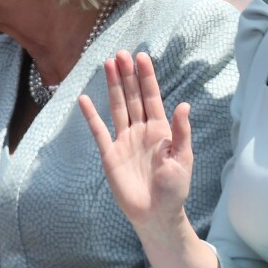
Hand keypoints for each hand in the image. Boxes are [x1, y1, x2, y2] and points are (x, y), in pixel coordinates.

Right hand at [79, 50, 193, 236]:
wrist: (156, 215)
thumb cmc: (174, 189)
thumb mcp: (183, 159)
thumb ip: (181, 132)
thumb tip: (183, 104)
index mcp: (161, 129)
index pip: (152, 97)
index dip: (147, 77)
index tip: (142, 56)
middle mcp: (141, 130)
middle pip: (132, 96)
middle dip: (127, 75)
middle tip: (121, 53)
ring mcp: (124, 140)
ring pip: (117, 107)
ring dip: (113, 86)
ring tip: (108, 64)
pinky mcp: (110, 155)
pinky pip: (99, 131)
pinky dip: (91, 116)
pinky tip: (84, 99)